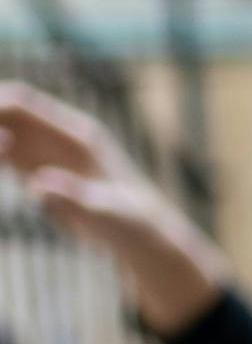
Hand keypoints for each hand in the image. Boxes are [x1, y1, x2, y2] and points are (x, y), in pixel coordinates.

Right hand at [0, 87, 226, 334]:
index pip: (22, 103)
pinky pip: (7, 156)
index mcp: (78, 136)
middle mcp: (60, 138)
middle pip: (8, 113)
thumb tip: (41, 185)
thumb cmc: (134, 226)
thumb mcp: (107, 216)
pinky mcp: (40, 174)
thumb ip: (74, 199)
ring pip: (4, 133)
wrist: (145, 240)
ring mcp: (49, 155)